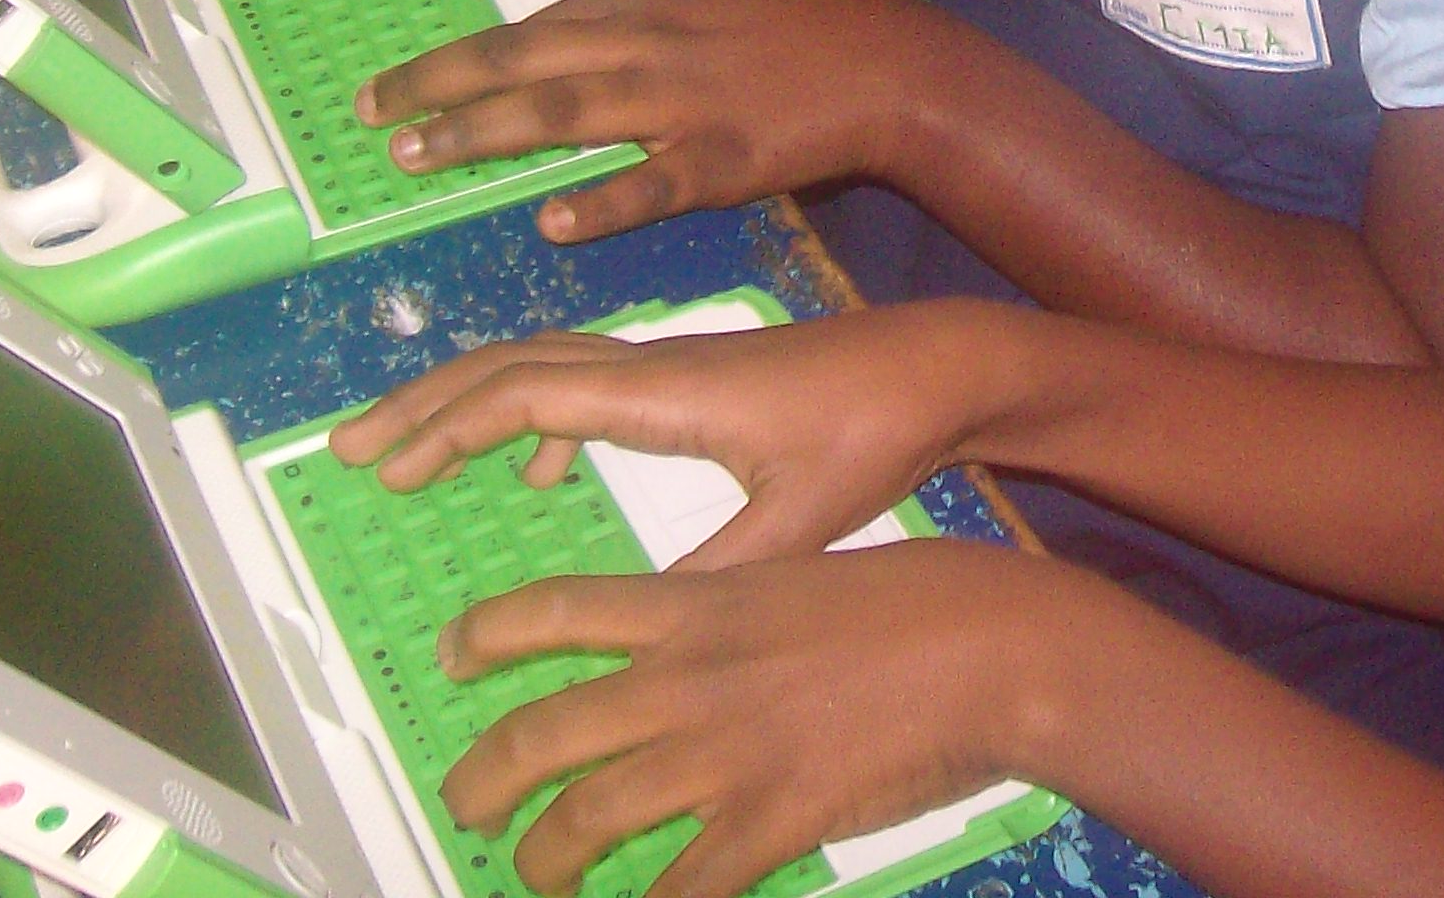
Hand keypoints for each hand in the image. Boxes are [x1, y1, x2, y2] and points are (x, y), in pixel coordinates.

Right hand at [331, 303, 982, 570]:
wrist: (944, 366)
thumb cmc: (877, 432)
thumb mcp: (795, 518)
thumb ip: (713, 569)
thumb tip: (633, 631)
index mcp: (665, 393)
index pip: (526, 394)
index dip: (445, 426)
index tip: (381, 463)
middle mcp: (656, 366)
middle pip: (512, 367)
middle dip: (427, 404)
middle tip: (353, 448)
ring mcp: (676, 366)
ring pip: (547, 369)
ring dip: (472, 406)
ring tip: (411, 454)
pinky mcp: (699, 378)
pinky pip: (591, 386)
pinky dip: (540, 421)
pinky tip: (536, 474)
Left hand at [361, 0, 954, 239]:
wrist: (896, 66)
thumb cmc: (811, 19)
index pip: (530, 25)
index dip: (453, 58)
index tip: (386, 87)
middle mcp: (651, 41)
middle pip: (528, 61)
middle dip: (441, 88)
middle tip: (371, 121)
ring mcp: (687, 100)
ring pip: (568, 112)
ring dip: (487, 133)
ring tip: (417, 158)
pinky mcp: (726, 156)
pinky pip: (655, 182)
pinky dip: (604, 200)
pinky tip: (553, 221)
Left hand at [426, 539, 1072, 897]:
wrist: (991, 643)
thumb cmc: (921, 600)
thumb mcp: (806, 575)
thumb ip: (741, 615)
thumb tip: (703, 646)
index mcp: (698, 607)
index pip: (556, 610)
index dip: (487, 634)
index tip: (452, 653)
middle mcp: (688, 676)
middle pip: (541, 732)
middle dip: (483, 778)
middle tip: (467, 804)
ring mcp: (723, 751)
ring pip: (584, 818)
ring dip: (544, 861)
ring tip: (533, 879)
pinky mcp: (770, 818)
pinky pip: (679, 889)